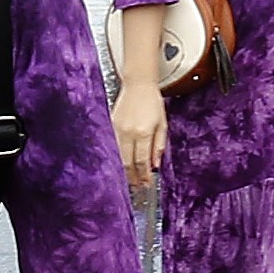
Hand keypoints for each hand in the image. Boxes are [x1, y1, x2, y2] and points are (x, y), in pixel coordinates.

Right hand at [115, 78, 164, 194]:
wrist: (138, 85)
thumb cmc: (152, 102)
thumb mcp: (162, 124)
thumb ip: (158, 146)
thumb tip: (155, 166)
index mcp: (143, 132)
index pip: (142, 162)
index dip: (144, 176)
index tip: (147, 185)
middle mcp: (128, 132)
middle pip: (128, 163)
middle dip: (133, 177)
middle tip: (137, 187)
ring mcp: (117, 129)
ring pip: (118, 157)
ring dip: (124, 171)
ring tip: (130, 180)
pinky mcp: (111, 125)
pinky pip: (113, 147)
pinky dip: (117, 158)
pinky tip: (121, 164)